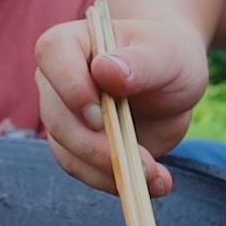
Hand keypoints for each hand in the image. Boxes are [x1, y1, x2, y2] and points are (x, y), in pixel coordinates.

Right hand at [34, 17, 209, 195]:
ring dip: (110, 172)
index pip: (53, 56)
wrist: (171, 83)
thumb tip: (104, 70)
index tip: (101, 115)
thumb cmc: (167, 57)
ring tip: (156, 176)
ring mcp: (63, 117)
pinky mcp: (76, 149)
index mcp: (70, 43)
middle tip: (143, 162)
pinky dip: (118, 182)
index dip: (72, 88)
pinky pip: (85, 172)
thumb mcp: (167, 55)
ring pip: (68, 153)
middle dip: (97, 147)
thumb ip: (140, 63)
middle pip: (58, 118)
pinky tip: (154, 181)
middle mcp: (56, 81)